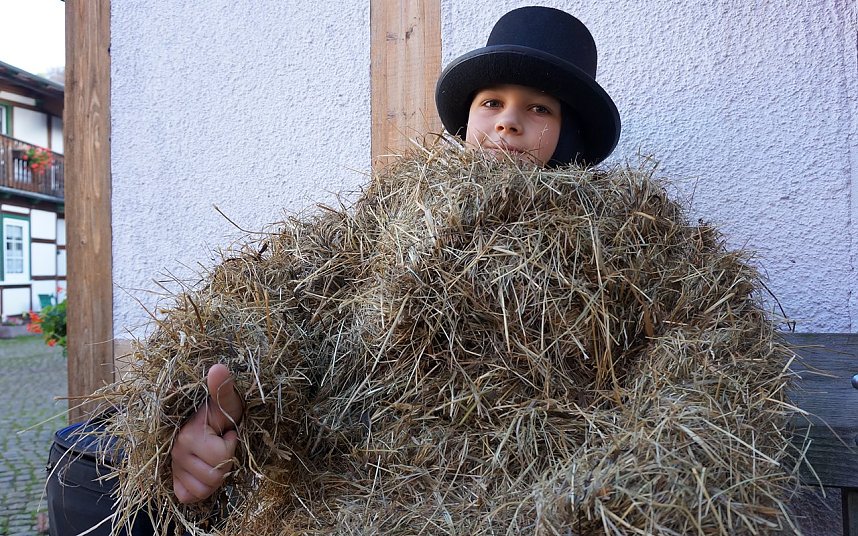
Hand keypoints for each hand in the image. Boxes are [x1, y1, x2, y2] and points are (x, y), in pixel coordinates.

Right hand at [171, 364, 244, 502]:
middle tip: (222, 447)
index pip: (221, 456)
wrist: (209, 419)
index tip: (228, 433)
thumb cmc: (222, 411)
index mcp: (189, 435)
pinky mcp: (174, 480)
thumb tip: (217, 368)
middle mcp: (176, 453)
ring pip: (202, 489)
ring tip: (215, 458)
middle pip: (213, 477)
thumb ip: (223, 388)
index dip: (231, 446)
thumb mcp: (227, 401)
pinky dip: (201, 490)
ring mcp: (173, 467)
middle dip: (225, 464)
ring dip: (215, 478)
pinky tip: (205, 472)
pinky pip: (189, 496)